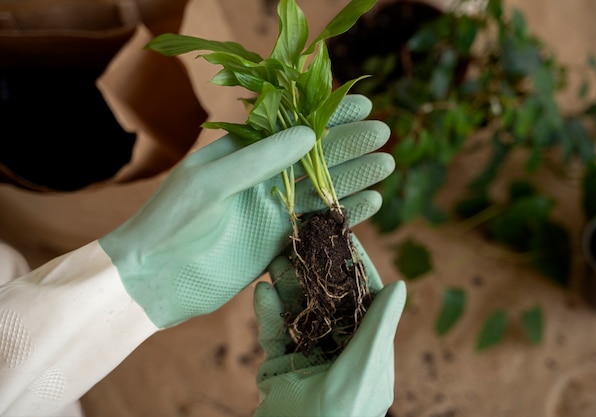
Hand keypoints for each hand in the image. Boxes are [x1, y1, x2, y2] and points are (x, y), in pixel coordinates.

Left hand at [99, 95, 393, 327]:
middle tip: (382, 133)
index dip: (326, 117)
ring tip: (385, 164)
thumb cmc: (171, 219)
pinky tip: (370, 203)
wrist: (153, 278)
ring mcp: (270, 212)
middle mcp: (260, 180)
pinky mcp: (276, 243)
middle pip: (313, 158)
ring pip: (320, 191)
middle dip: (348, 144)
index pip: (291, 128)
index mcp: (241, 154)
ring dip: (353, 178)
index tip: (361, 105)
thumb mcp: (212, 180)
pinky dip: (342, 215)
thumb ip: (259, 158)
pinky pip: (316, 225)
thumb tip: (309, 135)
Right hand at [253, 237, 406, 416]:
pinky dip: (269, 314)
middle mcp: (341, 353)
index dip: (355, 270)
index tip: (344, 239)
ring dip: (288, 287)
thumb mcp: (364, 369)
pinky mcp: (282, 369)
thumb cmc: (340, 416)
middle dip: (315, 273)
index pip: (365, 301)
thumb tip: (400, 285)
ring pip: (300, 314)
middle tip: (302, 242)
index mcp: (368, 354)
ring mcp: (310, 360)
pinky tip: (262, 291)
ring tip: (276, 259)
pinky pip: (276, 335)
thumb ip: (378, 327)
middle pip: (328, 303)